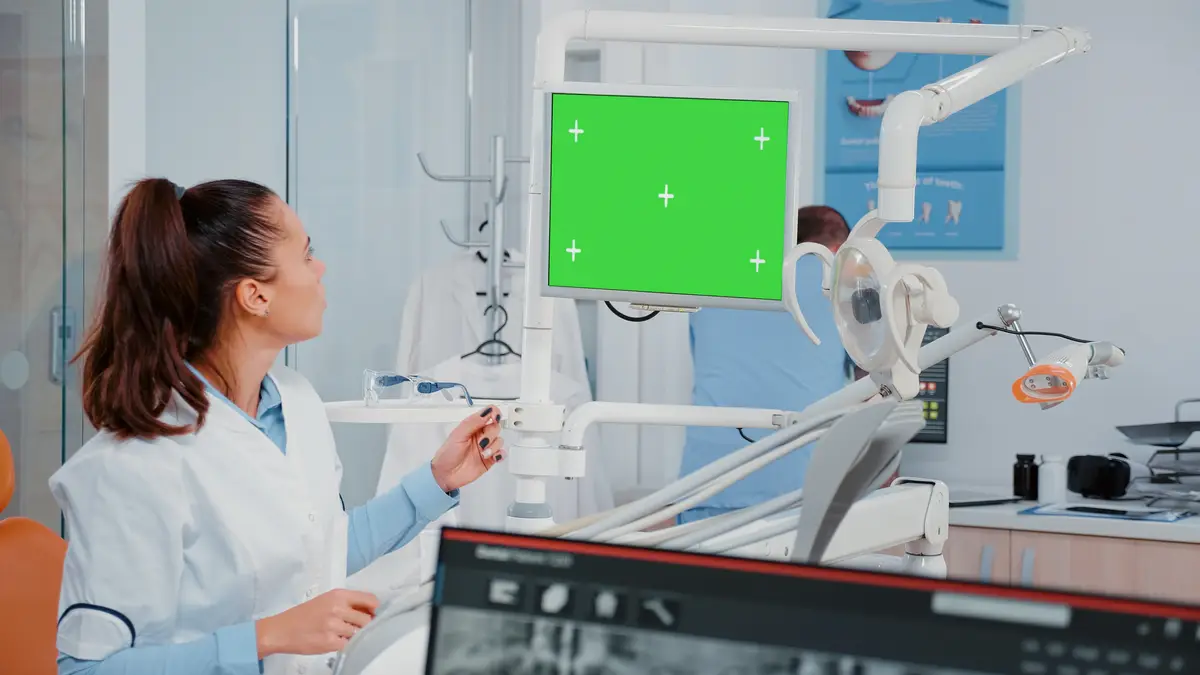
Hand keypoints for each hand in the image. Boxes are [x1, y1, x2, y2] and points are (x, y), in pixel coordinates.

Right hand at [255, 589, 378, 657]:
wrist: (281, 630)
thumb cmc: (303, 615)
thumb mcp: (326, 601)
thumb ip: (347, 603)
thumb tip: (370, 610)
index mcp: (338, 595)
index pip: (369, 600)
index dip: (375, 609)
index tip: (374, 614)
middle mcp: (337, 608)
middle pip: (367, 619)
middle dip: (364, 625)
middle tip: (356, 627)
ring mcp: (334, 625)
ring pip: (359, 632)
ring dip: (354, 635)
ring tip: (342, 634)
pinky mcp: (330, 642)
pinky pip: (349, 644)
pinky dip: (346, 644)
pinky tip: (337, 641)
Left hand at [430, 406, 504, 492]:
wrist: (445, 475)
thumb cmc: (447, 454)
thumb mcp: (458, 435)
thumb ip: (473, 422)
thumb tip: (487, 412)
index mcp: (472, 426)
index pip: (488, 413)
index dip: (494, 413)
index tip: (494, 418)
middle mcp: (480, 435)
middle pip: (496, 427)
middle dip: (491, 435)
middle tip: (481, 443)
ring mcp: (486, 447)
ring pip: (499, 440)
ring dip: (494, 447)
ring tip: (484, 454)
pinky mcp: (490, 459)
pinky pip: (501, 453)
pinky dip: (500, 454)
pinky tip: (493, 457)